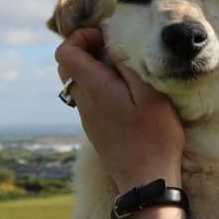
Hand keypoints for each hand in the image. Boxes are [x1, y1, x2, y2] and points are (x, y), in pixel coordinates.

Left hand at [55, 28, 184, 194]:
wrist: (146, 181)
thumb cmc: (153, 137)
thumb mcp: (150, 93)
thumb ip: (128, 64)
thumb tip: (112, 43)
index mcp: (93, 88)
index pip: (65, 53)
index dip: (81, 37)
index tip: (106, 39)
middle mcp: (84, 102)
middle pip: (67, 65)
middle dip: (86, 49)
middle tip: (114, 50)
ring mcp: (88, 117)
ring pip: (78, 82)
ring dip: (95, 68)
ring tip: (124, 70)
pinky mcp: (96, 128)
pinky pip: (88, 97)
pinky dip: (100, 85)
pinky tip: (126, 92)